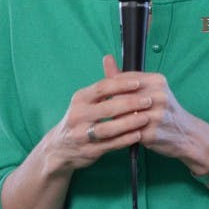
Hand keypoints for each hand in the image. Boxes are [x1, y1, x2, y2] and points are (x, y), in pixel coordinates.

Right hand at [41, 55, 152, 174]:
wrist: (61, 147)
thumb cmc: (80, 119)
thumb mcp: (85, 100)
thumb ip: (102, 85)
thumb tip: (110, 58)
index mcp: (80, 99)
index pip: (102, 88)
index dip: (121, 85)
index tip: (139, 83)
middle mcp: (78, 115)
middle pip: (107, 108)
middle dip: (130, 103)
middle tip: (148, 101)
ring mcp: (82, 135)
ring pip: (108, 128)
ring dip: (129, 123)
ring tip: (145, 118)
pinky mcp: (89, 151)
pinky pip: (110, 145)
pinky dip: (125, 140)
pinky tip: (138, 135)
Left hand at [103, 57, 208, 172]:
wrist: (186, 134)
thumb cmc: (164, 110)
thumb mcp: (150, 89)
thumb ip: (125, 77)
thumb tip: (106, 58)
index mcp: (157, 81)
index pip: (123, 79)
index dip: (112, 88)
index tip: (108, 96)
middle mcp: (159, 95)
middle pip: (121, 96)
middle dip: (111, 104)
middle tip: (107, 111)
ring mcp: (156, 115)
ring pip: (121, 114)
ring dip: (114, 119)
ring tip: (113, 122)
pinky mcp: (152, 133)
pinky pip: (127, 131)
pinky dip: (121, 132)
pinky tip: (120, 133)